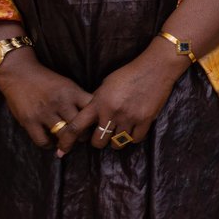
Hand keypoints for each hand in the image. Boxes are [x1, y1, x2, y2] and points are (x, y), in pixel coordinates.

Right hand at [0, 53, 91, 153]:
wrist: (19, 73)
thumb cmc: (46, 80)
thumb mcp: (67, 84)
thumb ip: (78, 98)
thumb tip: (93, 113)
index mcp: (73, 92)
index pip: (91, 109)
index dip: (95, 119)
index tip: (94, 125)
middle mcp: (61, 103)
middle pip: (79, 126)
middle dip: (83, 135)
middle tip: (82, 138)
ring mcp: (44, 113)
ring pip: (62, 135)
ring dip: (67, 142)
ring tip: (67, 143)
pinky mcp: (29, 121)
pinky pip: (42, 140)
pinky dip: (48, 145)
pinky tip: (50, 143)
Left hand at [59, 41, 187, 154]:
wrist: (155, 67)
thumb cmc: (129, 73)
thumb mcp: (106, 85)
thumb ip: (97, 102)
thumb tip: (90, 117)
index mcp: (98, 103)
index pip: (75, 127)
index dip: (66, 141)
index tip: (62, 150)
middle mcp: (111, 112)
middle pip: (98, 142)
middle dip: (98, 142)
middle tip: (103, 136)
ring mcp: (129, 117)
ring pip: (117, 143)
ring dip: (116, 141)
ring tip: (119, 133)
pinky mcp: (145, 119)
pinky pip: (135, 139)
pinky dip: (133, 138)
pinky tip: (133, 130)